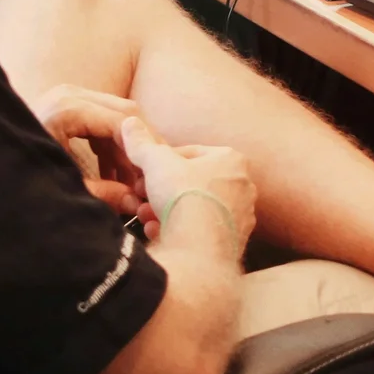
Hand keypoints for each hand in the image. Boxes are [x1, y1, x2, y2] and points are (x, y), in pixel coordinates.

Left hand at [32, 83, 150, 222]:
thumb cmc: (16, 175)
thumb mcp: (62, 185)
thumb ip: (100, 194)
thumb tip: (132, 202)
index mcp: (67, 109)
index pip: (123, 122)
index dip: (142, 151)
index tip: (153, 176)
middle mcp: (69, 94)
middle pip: (126, 113)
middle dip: (140, 147)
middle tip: (151, 177)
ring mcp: (67, 96)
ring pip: (116, 116)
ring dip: (126, 148)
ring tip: (132, 183)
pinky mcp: (65, 105)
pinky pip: (100, 119)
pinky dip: (110, 145)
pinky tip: (113, 176)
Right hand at [126, 117, 256, 254]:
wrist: (200, 249)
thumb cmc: (185, 197)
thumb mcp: (157, 163)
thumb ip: (143, 144)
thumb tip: (129, 124)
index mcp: (232, 160)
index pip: (191, 154)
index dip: (162, 162)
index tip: (144, 173)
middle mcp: (243, 187)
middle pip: (193, 183)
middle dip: (163, 190)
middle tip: (142, 196)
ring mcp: (240, 216)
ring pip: (195, 208)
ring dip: (167, 211)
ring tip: (146, 215)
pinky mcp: (232, 242)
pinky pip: (201, 232)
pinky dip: (179, 230)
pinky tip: (159, 233)